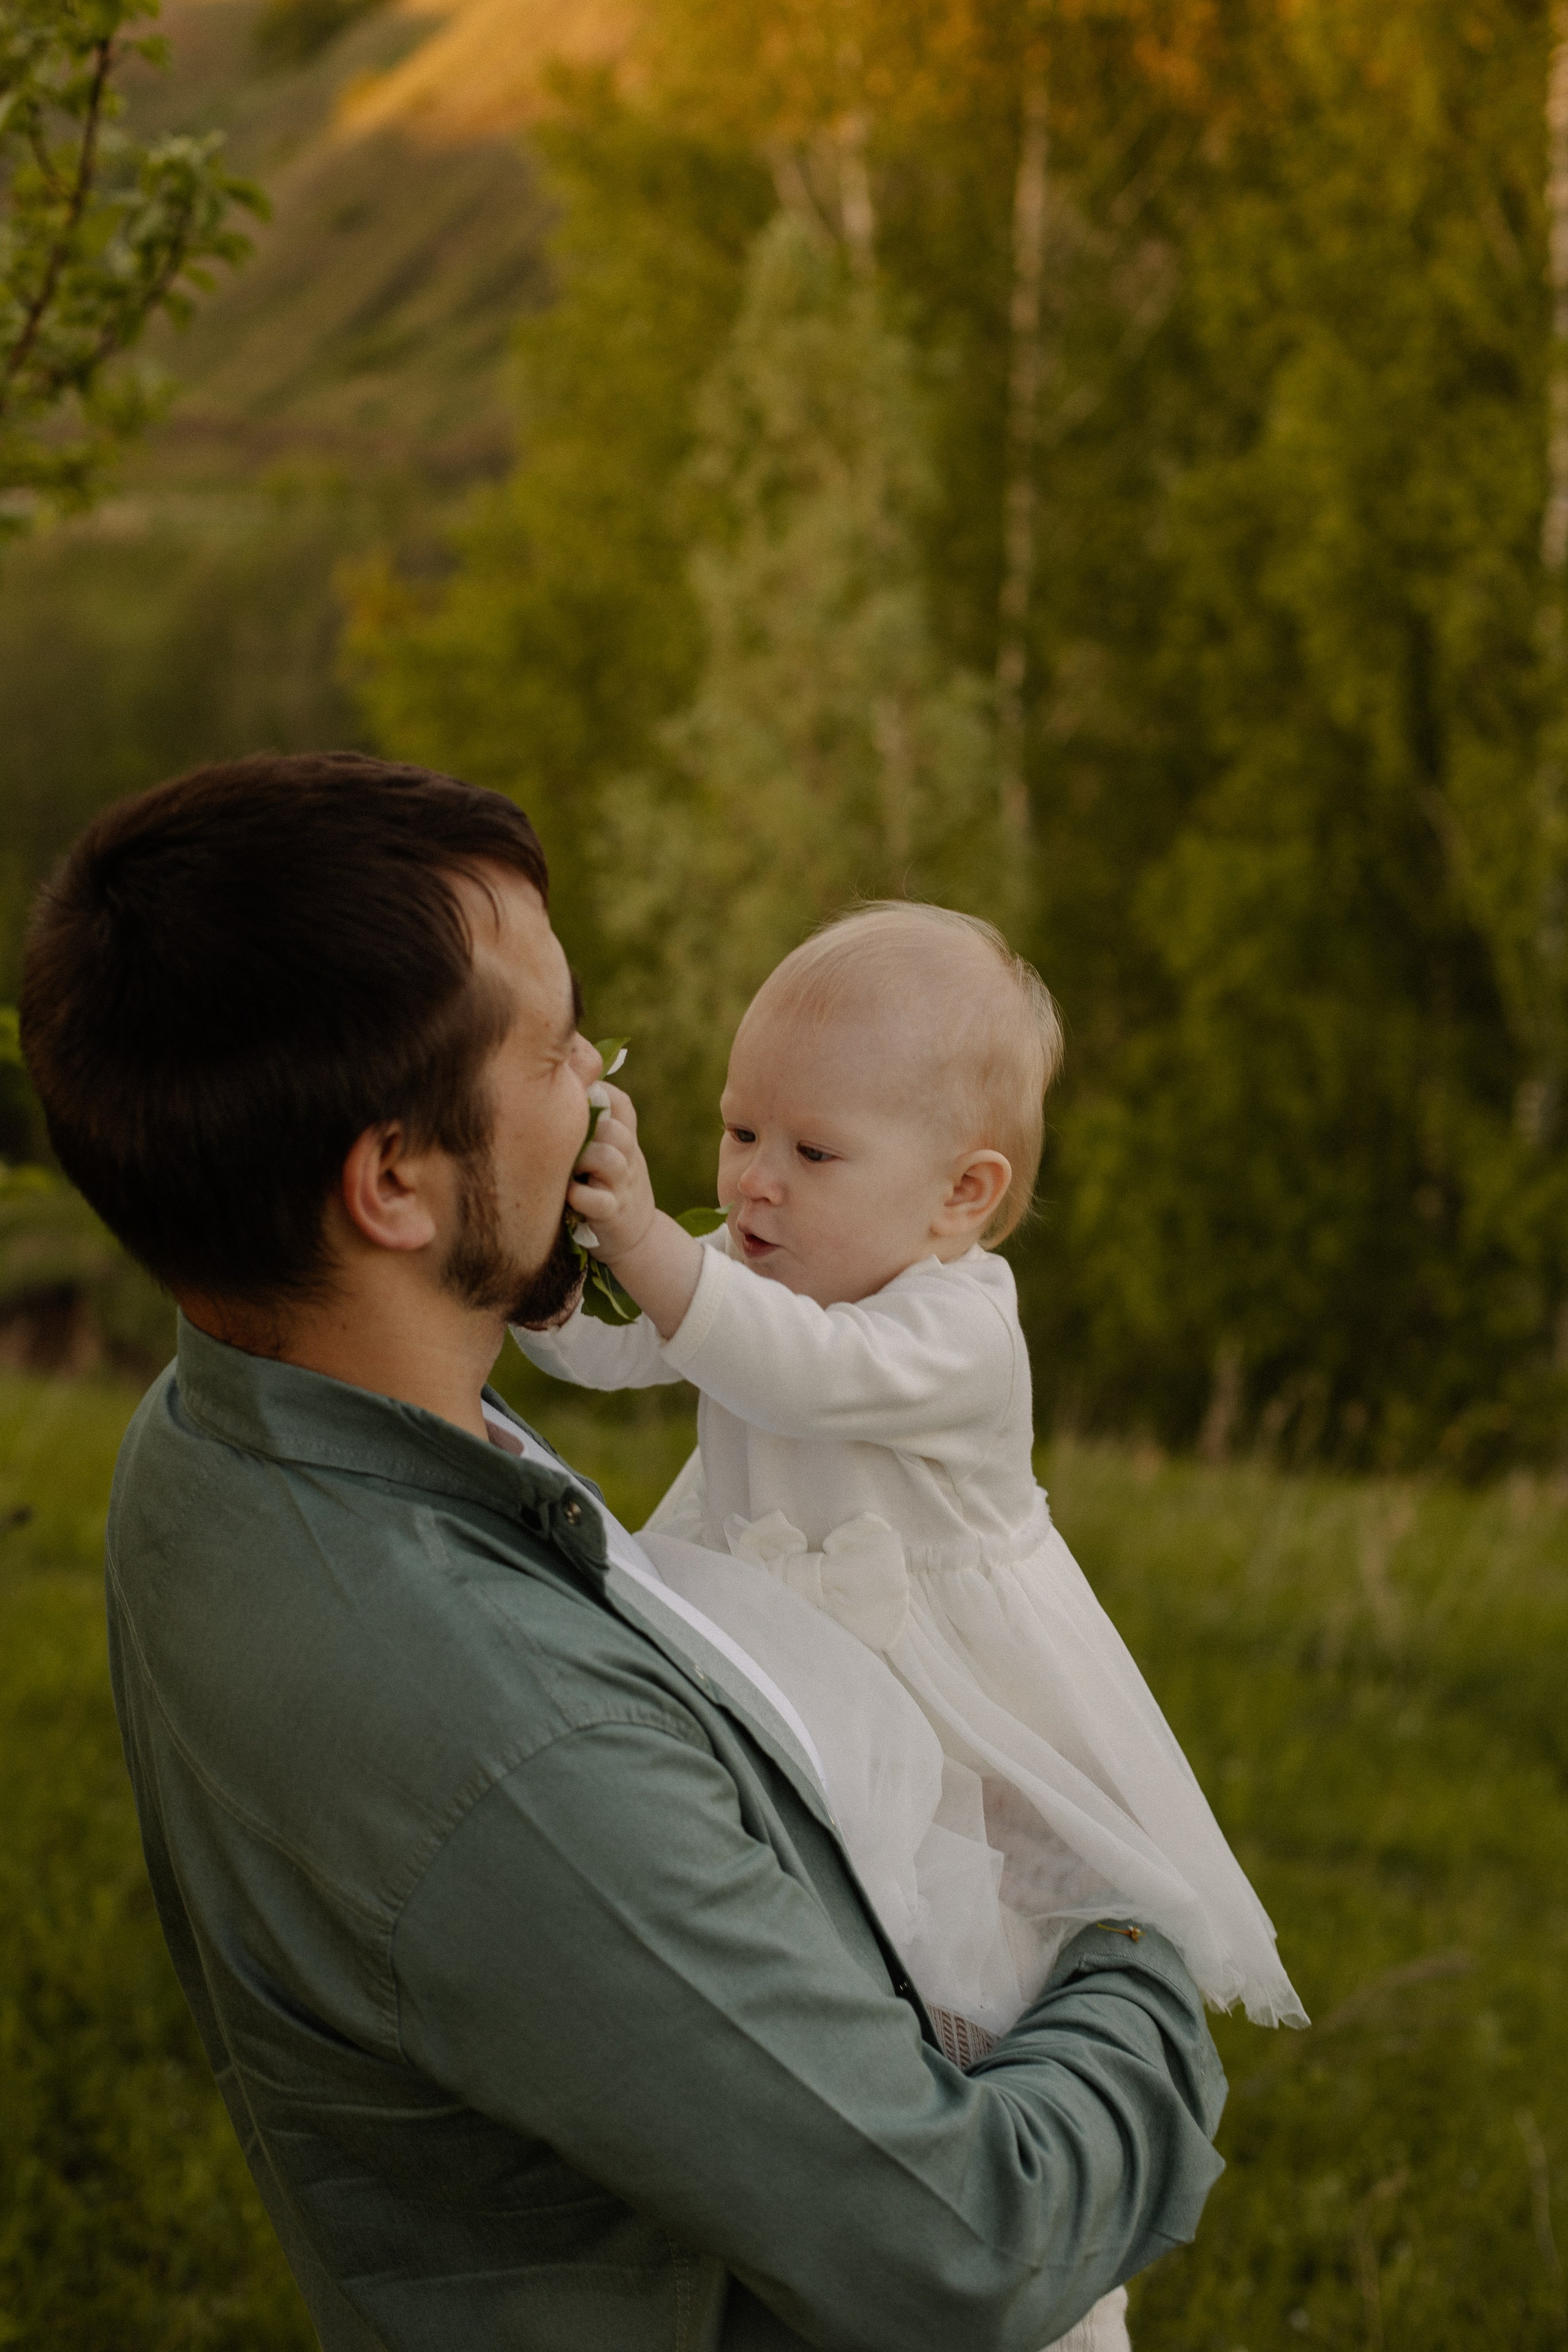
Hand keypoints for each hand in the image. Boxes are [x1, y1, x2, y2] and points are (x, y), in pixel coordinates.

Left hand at [567, 1083, 657, 1264]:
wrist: (636, 1237)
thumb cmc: (608, 1186)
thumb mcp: (611, 1151)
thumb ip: (593, 1125)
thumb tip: (556, 1087)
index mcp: (625, 1139)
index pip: (620, 1103)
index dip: (597, 1094)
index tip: (572, 1099)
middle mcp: (628, 1158)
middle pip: (612, 1127)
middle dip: (585, 1128)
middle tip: (562, 1140)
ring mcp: (621, 1186)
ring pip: (608, 1158)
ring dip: (584, 1159)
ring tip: (567, 1169)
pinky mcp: (612, 1214)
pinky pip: (598, 1200)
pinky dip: (580, 1196)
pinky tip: (568, 1195)